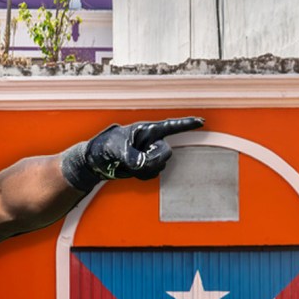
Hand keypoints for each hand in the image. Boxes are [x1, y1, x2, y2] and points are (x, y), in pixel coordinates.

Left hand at [61, 117, 204, 190]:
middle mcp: (151, 142)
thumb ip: (131, 156)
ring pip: (160, 166)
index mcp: (146, 130)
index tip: (202, 122)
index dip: (187, 124)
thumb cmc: (105, 147)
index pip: (170, 126)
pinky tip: (130, 171)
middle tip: (134, 161)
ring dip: (145, 169)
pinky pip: (152, 174)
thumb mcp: (116, 149)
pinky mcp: (146, 167)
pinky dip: (142, 176)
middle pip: (166, 152)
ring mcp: (149, 154)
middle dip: (153, 159)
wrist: (97, 161)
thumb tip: (143, 165)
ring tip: (128, 164)